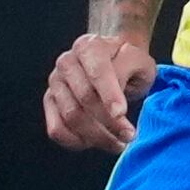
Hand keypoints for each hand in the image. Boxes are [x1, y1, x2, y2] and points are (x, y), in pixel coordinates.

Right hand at [43, 33, 157, 150]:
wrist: (113, 62)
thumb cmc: (127, 64)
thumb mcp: (139, 61)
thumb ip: (128, 72)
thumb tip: (114, 103)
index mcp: (89, 46)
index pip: (97, 71)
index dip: (109, 94)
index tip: (121, 114)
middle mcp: (66, 62)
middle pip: (84, 98)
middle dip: (108, 122)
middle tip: (129, 135)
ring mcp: (55, 83)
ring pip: (71, 117)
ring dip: (96, 136)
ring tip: (118, 142)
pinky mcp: (50, 103)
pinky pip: (56, 129)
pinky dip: (76, 142)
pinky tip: (96, 142)